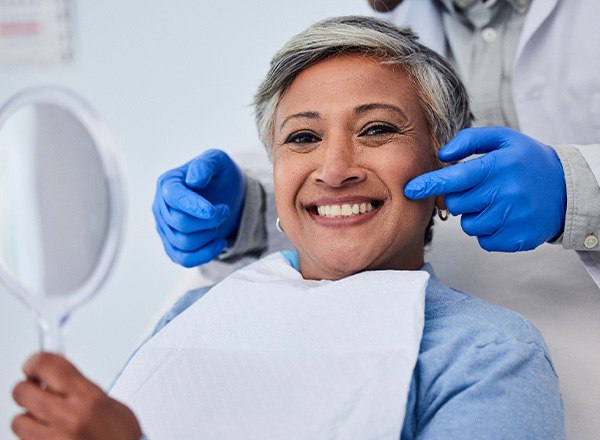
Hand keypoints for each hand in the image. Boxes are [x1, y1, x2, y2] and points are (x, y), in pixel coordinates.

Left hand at [12, 353, 141, 439]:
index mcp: (88, 398)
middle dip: (28, 389)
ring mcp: (55, 439)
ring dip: (29, 418)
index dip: (35, 362)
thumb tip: (55, 374)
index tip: (34, 364)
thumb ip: (80, 387)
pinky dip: (33, 436)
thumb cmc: (121, 437)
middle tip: (36, 390)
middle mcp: (69, 418)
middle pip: (23, 391)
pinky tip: (48, 434)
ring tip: (45, 419)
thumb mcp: (108, 403)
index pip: (47, 365)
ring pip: (19, 420)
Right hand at [153, 149, 245, 266]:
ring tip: (221, 222)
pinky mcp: (172, 246)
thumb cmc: (220, 177)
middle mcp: (160, 207)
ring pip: (183, 243)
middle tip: (224, 210)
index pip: (173, 197)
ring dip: (209, 235)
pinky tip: (220, 242)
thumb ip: (206, 164)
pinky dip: (205, 254)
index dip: (193, 206)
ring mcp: (164, 228)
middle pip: (180, 223)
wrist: (227, 197)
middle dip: (209, 220)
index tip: (213, 211)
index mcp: (168, 183)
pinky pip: (184, 259)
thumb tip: (193, 180)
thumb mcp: (218, 161)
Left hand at [404, 127, 566, 251]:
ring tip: (495, 202)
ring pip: (468, 224)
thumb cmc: (526, 161)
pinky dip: (488, 231)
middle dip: (460, 197)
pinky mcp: (517, 239)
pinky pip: (483, 241)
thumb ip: (469, 140)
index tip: (410, 189)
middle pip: (456, 204)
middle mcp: (506, 193)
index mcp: (498, 166)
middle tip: (480, 189)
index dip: (429, 184)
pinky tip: (504, 217)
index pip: (454, 178)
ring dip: (474, 215)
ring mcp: (512, 218)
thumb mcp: (502, 139)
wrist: (566, 189)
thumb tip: (442, 155)